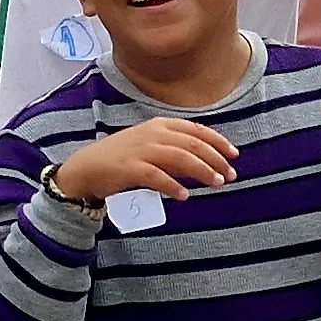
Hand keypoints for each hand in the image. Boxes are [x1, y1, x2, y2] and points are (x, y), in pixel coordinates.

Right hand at [52, 116, 239, 204]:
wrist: (86, 168)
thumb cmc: (122, 159)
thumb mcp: (150, 148)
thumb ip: (176, 153)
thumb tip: (204, 164)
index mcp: (159, 125)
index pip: (196, 130)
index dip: (218, 142)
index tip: (234, 155)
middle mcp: (152, 134)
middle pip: (193, 144)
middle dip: (216, 159)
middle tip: (230, 175)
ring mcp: (140, 150)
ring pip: (180, 158)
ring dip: (202, 171)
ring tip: (216, 183)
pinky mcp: (129, 168)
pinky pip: (157, 176)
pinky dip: (173, 186)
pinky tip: (184, 195)